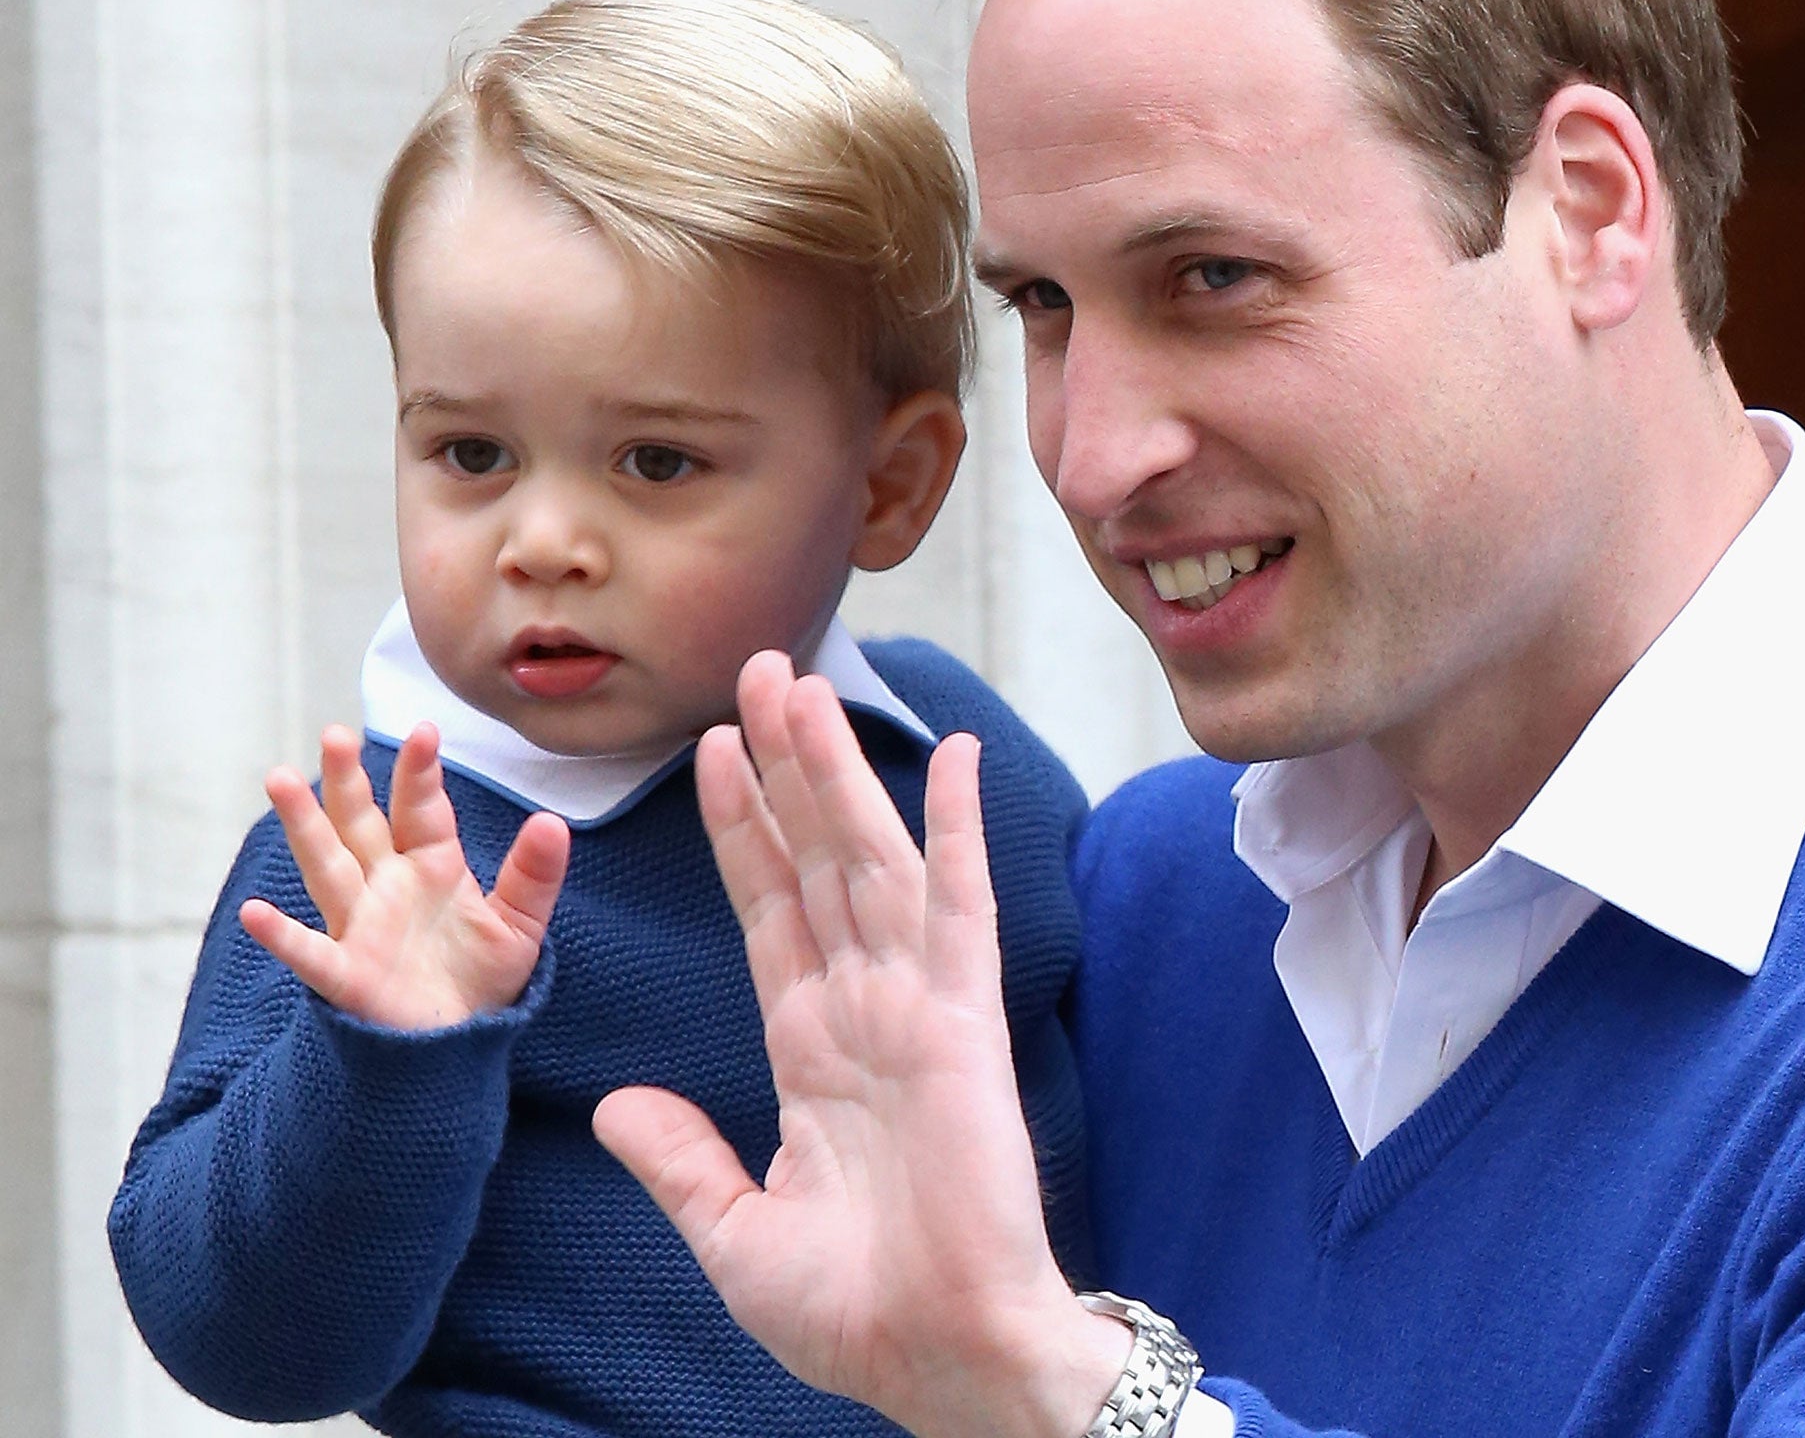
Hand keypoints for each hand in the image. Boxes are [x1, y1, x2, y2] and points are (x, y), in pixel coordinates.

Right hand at [239, 723, 569, 1031]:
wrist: (463, 1042)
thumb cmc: (483, 977)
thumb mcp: (521, 923)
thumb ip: (534, 875)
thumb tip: (553, 821)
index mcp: (432, 867)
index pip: (421, 809)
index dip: (419, 772)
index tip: (424, 730)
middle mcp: (388, 887)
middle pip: (360, 824)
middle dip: (347, 780)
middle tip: (334, 735)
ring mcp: (361, 927)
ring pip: (327, 867)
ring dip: (304, 826)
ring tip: (279, 780)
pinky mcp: (347, 976)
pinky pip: (310, 954)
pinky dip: (282, 936)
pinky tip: (255, 913)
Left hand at [592, 653, 1128, 1437]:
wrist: (938, 1358)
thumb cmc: (851, 1313)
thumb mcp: (732, 1233)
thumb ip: (678, 1159)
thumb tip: (616, 1105)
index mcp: (808, 1048)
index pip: (767, 908)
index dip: (738, 828)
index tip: (710, 749)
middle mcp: (860, 1008)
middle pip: (814, 857)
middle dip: (782, 765)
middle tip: (758, 672)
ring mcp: (914, 1005)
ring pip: (868, 858)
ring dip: (836, 772)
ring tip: (801, 688)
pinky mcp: (962, 1020)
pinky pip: (959, 905)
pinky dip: (957, 828)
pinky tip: (949, 757)